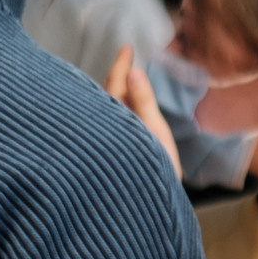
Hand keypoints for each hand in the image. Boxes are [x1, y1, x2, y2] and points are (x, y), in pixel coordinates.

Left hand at [102, 45, 181, 178]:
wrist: (144, 212)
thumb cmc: (155, 173)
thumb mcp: (155, 134)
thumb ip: (143, 103)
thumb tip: (133, 72)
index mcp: (115, 120)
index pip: (115, 84)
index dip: (121, 65)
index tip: (126, 47)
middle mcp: (103, 129)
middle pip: (106, 95)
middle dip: (115, 76)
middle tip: (123, 59)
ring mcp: (102, 141)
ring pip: (103, 109)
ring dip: (112, 92)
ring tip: (120, 79)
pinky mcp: (104, 152)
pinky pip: (105, 122)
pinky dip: (112, 109)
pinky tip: (116, 108)